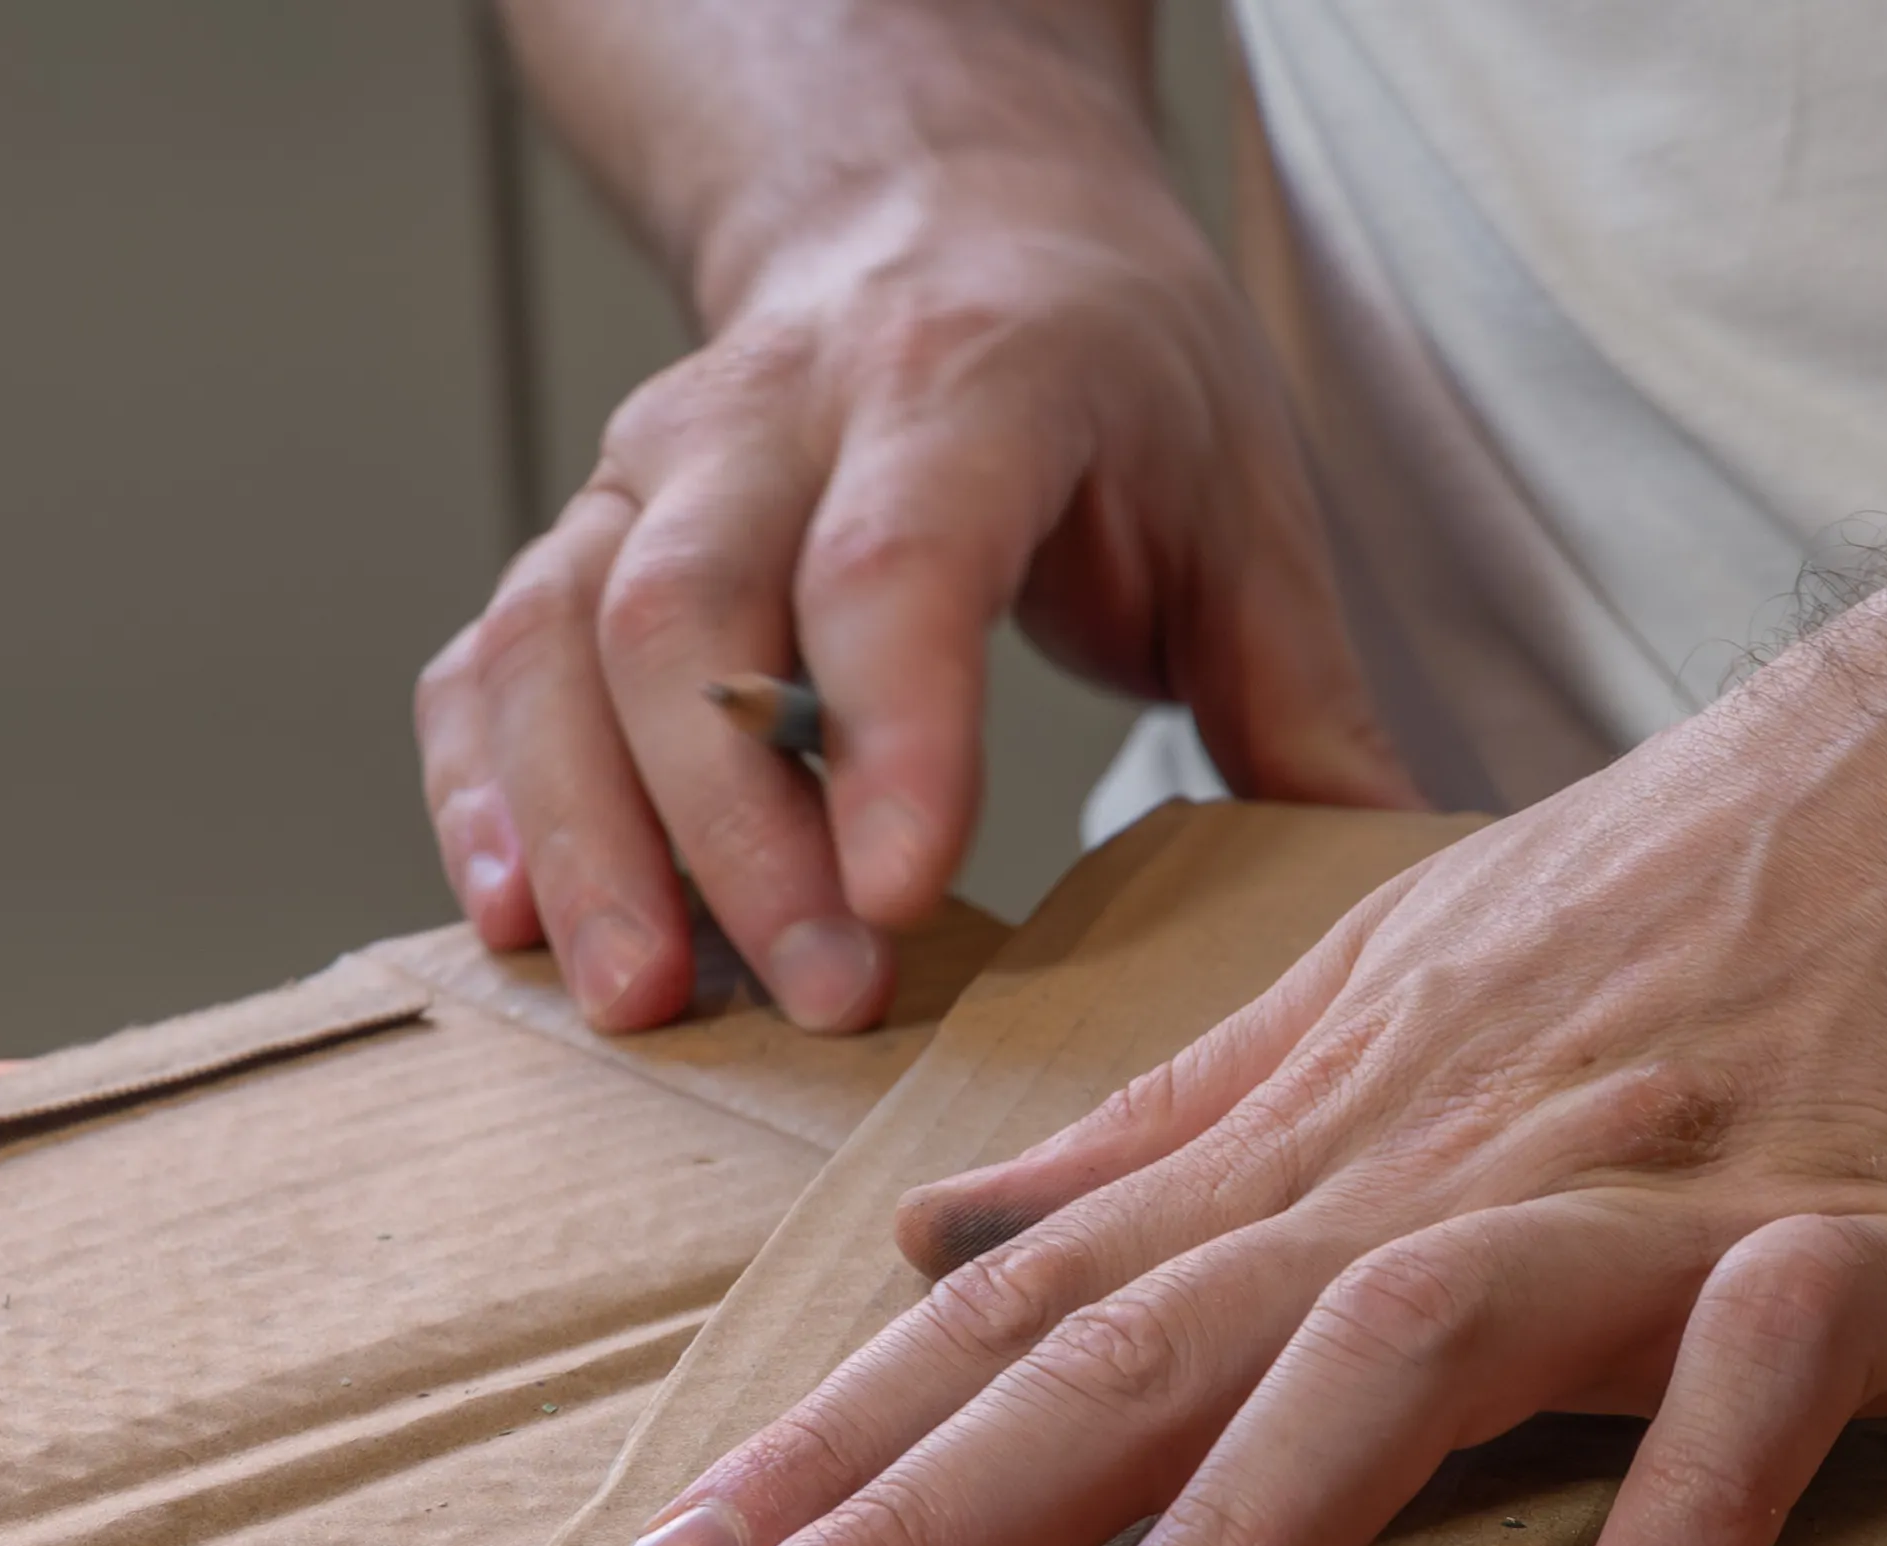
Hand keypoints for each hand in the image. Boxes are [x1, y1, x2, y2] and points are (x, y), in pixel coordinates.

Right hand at [415, 142, 1403, 1035]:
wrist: (942, 203)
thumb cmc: (1104, 367)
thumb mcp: (1242, 494)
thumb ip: (1302, 698)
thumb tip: (1401, 892)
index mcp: (970, 382)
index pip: (900, 556)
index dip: (890, 728)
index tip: (904, 898)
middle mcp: (778, 410)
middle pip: (694, 611)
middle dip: (739, 826)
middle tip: (812, 1002)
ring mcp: (654, 466)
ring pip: (564, 639)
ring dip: (590, 831)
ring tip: (641, 1000)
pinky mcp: (583, 531)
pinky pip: (493, 656)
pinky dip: (486, 788)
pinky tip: (512, 918)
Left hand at [614, 616, 1886, 1545]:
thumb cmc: (1708, 897)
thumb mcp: (1392, 995)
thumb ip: (1174, 1141)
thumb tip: (935, 1241)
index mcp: (1330, 1129)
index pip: (1036, 1302)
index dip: (844, 1447)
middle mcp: (1449, 1163)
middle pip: (1145, 1341)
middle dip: (923, 1511)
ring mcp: (1659, 1194)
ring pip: (1406, 1347)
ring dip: (1248, 1534)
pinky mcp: (1868, 1234)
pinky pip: (1765, 1367)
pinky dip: (1692, 1492)